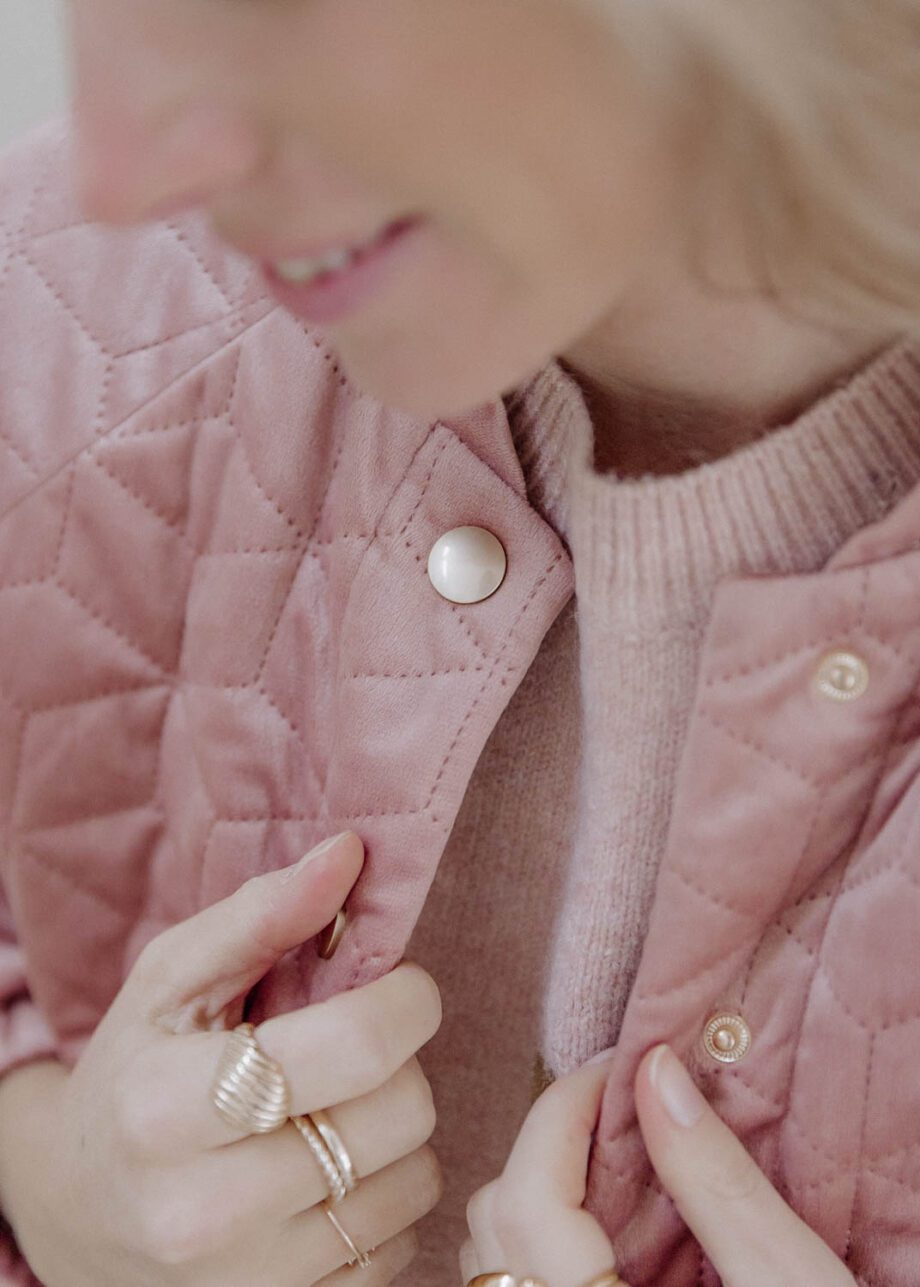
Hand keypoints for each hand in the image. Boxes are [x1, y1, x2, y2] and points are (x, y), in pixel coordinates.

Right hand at [0, 832, 442, 1285]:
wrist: (78, 1213)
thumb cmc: (134, 1072)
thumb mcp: (170, 980)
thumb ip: (260, 914)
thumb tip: (348, 855)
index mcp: (168, 1106)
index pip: (354, 1046)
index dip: (406, 999)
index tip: (401, 987)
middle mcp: (204, 1210)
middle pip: (399, 1112)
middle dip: (401, 1062)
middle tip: (357, 1050)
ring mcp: (248, 1282)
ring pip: (416, 1179)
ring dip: (398, 1132)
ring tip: (337, 1111)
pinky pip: (403, 1243)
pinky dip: (386, 1196)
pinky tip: (331, 1174)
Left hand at [463, 1044, 855, 1286]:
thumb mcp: (785, 1283)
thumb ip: (713, 1180)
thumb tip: (656, 1073)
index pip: (526, 1198)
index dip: (562, 1109)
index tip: (617, 1066)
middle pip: (495, 1220)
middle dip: (551, 1141)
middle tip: (622, 1103)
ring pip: (493, 1254)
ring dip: (541, 1187)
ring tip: (619, 1159)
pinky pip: (516, 1284)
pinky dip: (545, 1237)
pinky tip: (611, 1222)